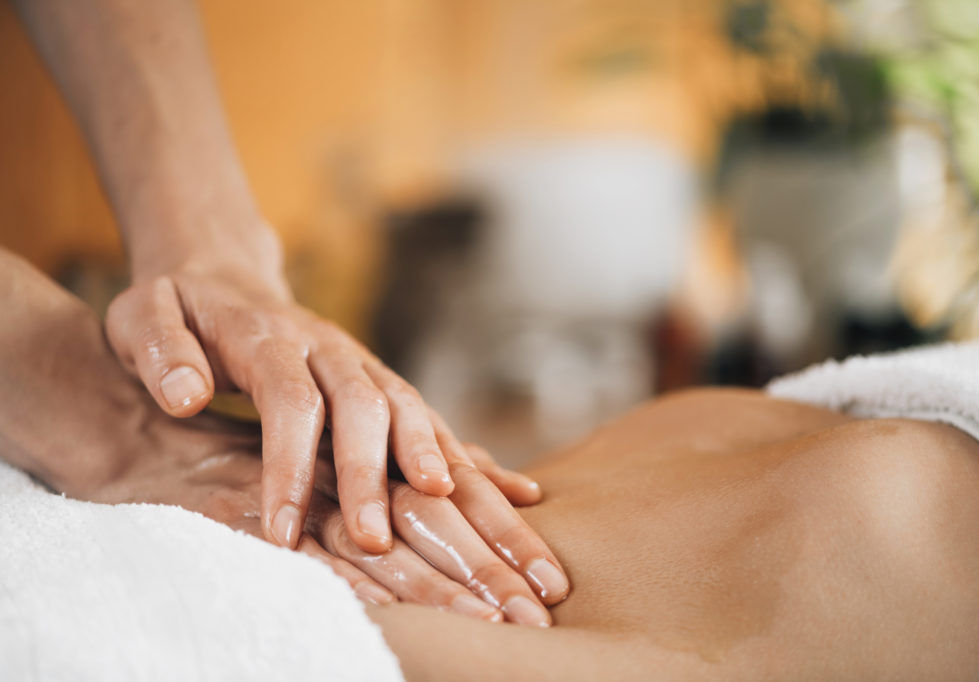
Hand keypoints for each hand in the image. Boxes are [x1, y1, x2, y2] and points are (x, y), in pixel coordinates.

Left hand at [0, 247, 565, 622]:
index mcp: (271, 337)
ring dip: (432, 457)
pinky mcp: (380, 384)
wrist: (223, 277)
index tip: (283, 529)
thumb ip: (161, 351)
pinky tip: (508, 489)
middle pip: (363, 406)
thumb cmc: (180, 309)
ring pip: (409, 407)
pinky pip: (429, 418)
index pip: (290, 401)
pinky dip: (465, 453)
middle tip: (371, 537)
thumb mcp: (144, 316)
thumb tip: (186, 396)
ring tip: (452, 506)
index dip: (291, 464)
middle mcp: (329, 349)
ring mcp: (361, 365)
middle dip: (371, 473)